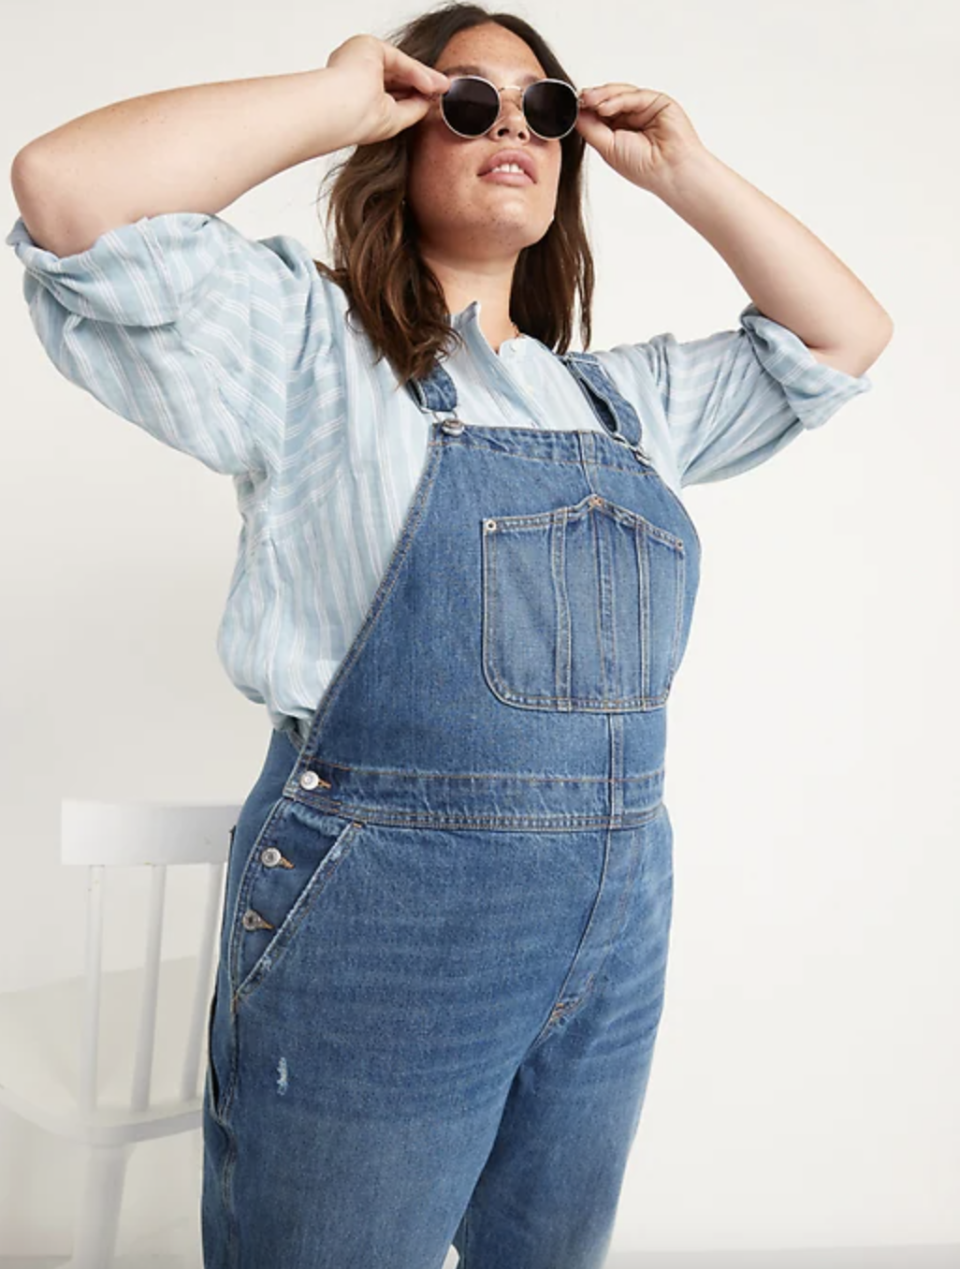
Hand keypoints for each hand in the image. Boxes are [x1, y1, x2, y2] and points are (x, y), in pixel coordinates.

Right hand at [325, 34, 449, 146]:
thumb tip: (431, 100)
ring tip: (442, 87)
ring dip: (423, 77)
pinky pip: (397, 59)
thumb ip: (413, 108)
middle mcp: (354, 73)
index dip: (413, 95)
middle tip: (442, 90)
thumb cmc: (356, 122)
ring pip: (398, 66)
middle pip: (395, 76)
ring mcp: (358, 58)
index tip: (432, 100)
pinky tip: (431, 84)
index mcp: (354, 92)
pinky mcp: (366, 46)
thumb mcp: (393, 119)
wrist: (341, 111)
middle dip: (421, 84)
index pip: (389, 91)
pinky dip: (416, 72)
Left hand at [576, 84, 706, 191]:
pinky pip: (634, 95)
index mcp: (618, 131)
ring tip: (589, 100)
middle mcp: (631, 118)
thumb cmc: (643, 167)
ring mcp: (644, 108)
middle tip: (578, 99)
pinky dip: (618, 99)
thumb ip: (590, 128)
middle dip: (592, 99)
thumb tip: (573, 112)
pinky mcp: (657, 101)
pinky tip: (605, 107)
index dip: (584, 108)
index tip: (569, 106)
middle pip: (607, 100)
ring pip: (619, 94)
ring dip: (602, 96)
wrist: (669, 171)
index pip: (598, 113)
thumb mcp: (606, 148)